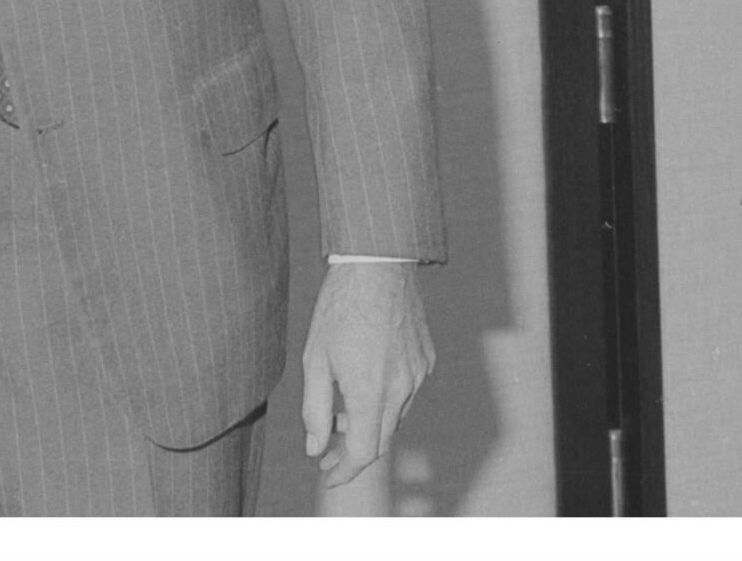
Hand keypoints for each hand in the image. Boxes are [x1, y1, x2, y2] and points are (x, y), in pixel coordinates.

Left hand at [299, 261, 431, 487]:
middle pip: (381, 441)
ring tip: (341, 413)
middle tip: (327, 451)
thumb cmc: (341, 307)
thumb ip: (315, 410)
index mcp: (370, 391)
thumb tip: (316, 447)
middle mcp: (401, 388)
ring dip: (368, 425)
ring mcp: (417, 374)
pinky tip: (366, 385)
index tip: (327, 475)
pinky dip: (386, 401)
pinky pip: (407, 394)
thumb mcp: (315, 360)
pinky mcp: (426, 359)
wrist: (378, 266)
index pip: (362, 453)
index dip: (343, 471)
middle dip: (353, 453)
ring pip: (394, 418)